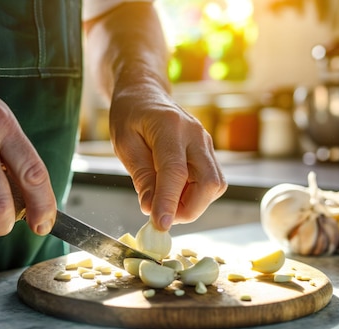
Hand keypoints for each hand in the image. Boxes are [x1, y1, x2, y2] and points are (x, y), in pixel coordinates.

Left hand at [109, 82, 226, 231]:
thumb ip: (140, 176)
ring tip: (165, 202)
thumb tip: (151, 209)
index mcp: (170, 127)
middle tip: (162, 216)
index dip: (169, 202)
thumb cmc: (130, 115)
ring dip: (192, 204)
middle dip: (188, 209)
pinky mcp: (208, 153)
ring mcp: (206, 143)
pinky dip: (194, 196)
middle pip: (209, 182)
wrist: (146, 93)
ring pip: (215, 186)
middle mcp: (196, 135)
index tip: (160, 224)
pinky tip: (174, 192)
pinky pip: (210, 182)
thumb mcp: (124, 144)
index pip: (175, 171)